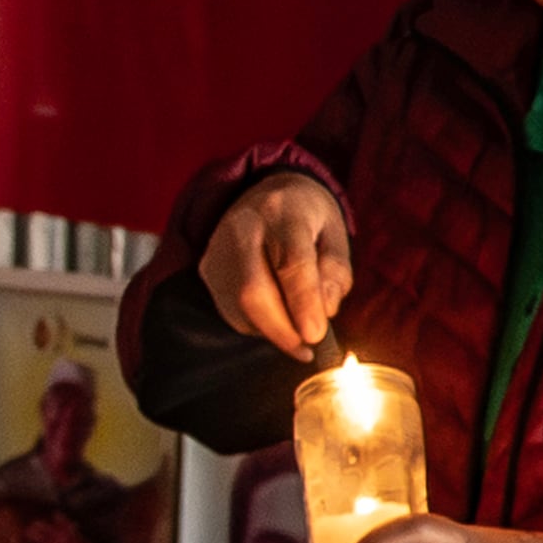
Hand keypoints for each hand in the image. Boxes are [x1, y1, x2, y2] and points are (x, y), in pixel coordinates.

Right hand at [202, 175, 349, 355]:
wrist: (265, 192)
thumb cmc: (307, 218)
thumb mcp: (335, 233)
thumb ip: (334, 272)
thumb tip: (323, 312)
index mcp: (284, 211)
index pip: (291, 262)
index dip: (303, 303)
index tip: (315, 335)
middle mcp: (243, 226)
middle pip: (253, 291)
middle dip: (282, 330)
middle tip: (307, 349)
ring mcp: (218, 248)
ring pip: (238, 307)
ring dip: (271, 329)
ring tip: (295, 326)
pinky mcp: (208, 268)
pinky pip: (230, 310)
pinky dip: (256, 324)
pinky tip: (274, 313)